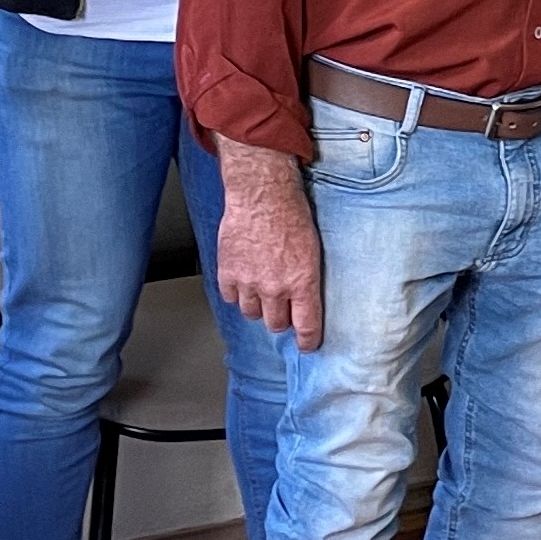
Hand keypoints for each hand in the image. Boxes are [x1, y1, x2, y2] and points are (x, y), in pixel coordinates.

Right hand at [215, 143, 324, 346]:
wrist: (262, 194)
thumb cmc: (290, 213)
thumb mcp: (312, 248)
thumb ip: (306, 277)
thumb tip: (304, 297)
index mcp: (303, 281)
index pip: (307, 326)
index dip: (308, 340)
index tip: (307, 345)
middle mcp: (276, 287)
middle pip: (277, 324)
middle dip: (281, 319)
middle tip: (281, 308)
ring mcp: (250, 283)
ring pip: (252, 314)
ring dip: (258, 306)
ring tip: (261, 291)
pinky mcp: (228, 273)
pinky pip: (231, 298)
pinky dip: (237, 293)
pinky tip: (243, 280)